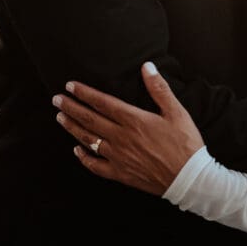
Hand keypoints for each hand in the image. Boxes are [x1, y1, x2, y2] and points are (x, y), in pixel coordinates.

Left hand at [52, 62, 204, 194]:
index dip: (84, 93)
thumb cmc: (185, 143)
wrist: (190, 178)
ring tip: (60, 118)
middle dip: (71, 107)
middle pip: (90, 120)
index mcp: (134, 120)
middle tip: (56, 99)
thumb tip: (147, 66)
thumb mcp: (176, 112)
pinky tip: (76, 150)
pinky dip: (84, 157)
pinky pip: (95, 166)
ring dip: (72, 128)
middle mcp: (122, 138)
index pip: (102, 103)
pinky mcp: (120, 174)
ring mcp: (119, 157)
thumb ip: (159, 88)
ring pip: (88, 140)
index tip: (70, 86)